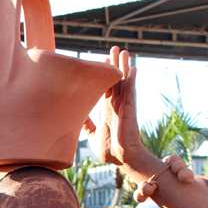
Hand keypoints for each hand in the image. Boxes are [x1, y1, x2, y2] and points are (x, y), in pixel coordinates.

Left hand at [86, 47, 157, 179]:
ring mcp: (124, 106)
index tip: (101, 61)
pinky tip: (133, 68)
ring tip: (124, 51)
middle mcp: (116, 105)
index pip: (106, 87)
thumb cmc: (109, 149)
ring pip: (124, 81)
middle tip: (114, 49)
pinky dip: (132, 80)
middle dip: (115, 64)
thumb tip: (74, 119)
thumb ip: (85, 125)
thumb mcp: (91, 134)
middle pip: (116, 80)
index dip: (104, 75)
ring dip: (124, 66)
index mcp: (107, 110)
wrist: (121, 159)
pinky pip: (131, 92)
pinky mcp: (130, 110)